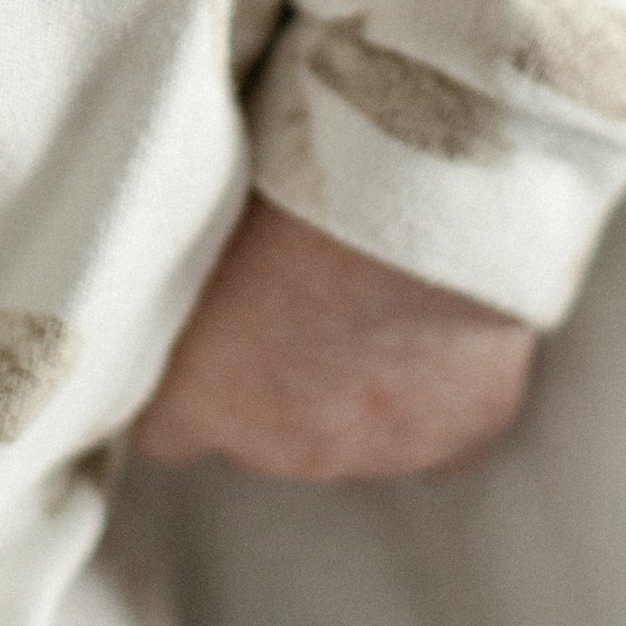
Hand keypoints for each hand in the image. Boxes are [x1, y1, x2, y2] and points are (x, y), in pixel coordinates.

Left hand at [132, 193, 535, 483]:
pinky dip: (440, 399)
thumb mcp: (196, 221)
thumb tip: (185, 280)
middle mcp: (280, 447)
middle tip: (295, 298)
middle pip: (262, 438)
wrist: (413, 179)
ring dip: (354, 387)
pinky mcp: (458, 439)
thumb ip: (185, 285)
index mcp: (199, 397)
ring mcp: (374, 452)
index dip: (185, 388)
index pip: (167, 434)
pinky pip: (442, 438)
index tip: (200, 343)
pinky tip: (438, 332)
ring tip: (370, 297)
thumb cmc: (289, 172)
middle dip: (272, 381)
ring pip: (352, 439)